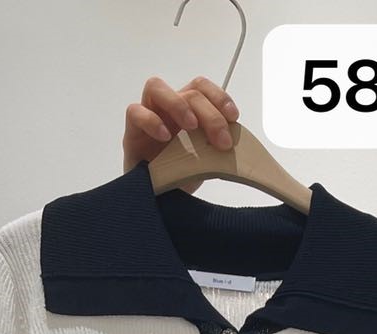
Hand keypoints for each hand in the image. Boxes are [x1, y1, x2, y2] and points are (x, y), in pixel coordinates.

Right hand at [123, 76, 238, 170]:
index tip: (234, 117)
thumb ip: (219, 151)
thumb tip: (245, 154)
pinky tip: (165, 137)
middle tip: (221, 141)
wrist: (159, 202)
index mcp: (189, 112)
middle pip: (189, 91)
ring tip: (191, 127)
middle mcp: (169, 110)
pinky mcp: (132, 133)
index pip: (202, 88)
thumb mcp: (207, 164)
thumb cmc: (180, 179)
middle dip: (210, 113)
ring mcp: (149, 118)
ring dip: (178, 104)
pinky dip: (151, 120)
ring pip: (156, 87)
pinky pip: (134, 112)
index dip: (219, 97)